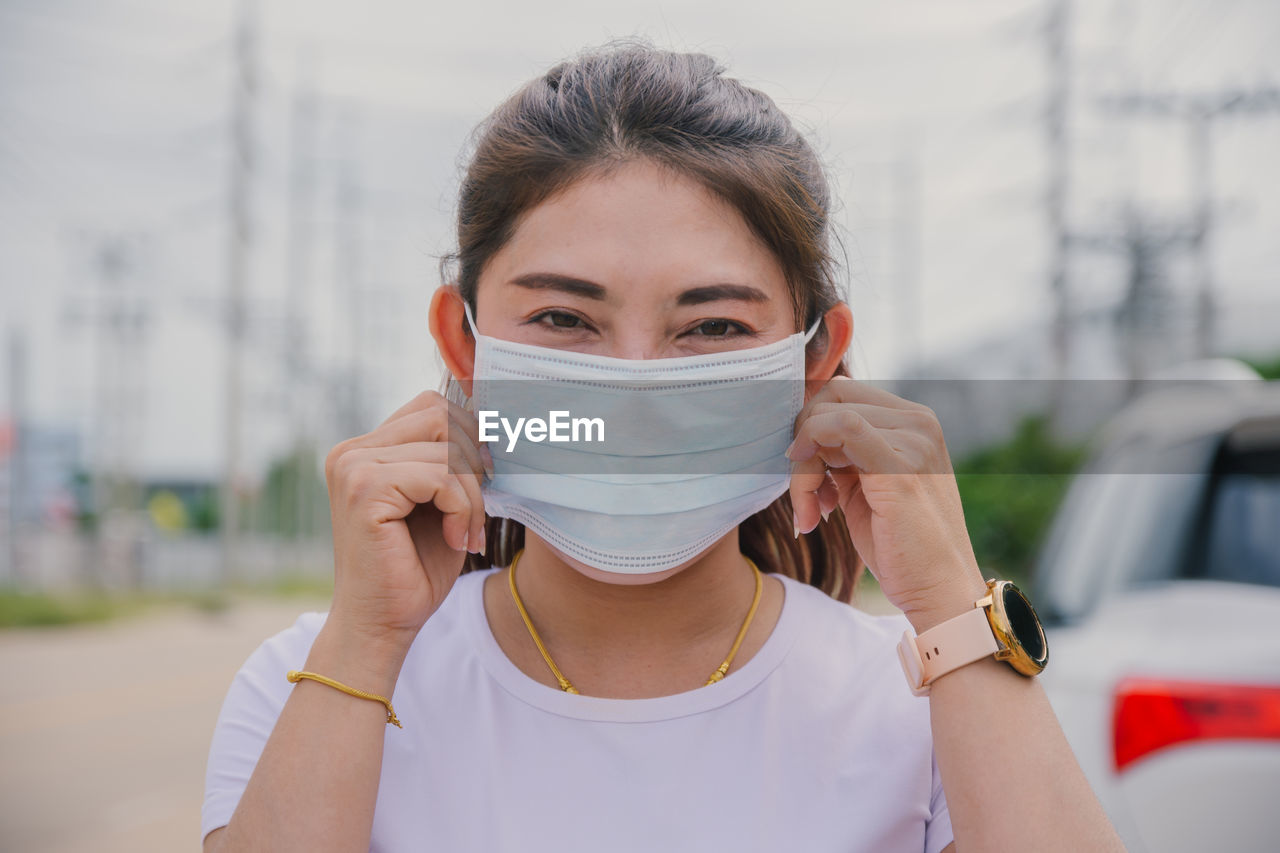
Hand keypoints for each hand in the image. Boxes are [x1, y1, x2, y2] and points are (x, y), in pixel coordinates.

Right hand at [323, 390, 492, 654]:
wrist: (379, 627)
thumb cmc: (413, 571)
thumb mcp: (440, 504)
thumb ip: (453, 463)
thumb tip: (496, 422)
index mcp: (365, 450)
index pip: (432, 407)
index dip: (469, 436)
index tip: (482, 480)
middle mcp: (352, 451)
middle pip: (442, 416)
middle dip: (473, 462)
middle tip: (475, 511)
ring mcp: (354, 467)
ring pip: (447, 447)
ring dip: (472, 493)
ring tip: (465, 531)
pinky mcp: (365, 489)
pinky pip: (441, 476)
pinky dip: (462, 507)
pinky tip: (455, 539)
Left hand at [786, 376, 986, 631]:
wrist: (940, 590)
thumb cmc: (901, 545)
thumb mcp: (867, 485)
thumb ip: (843, 453)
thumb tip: (802, 432)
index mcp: (914, 421)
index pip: (841, 393)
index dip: (809, 427)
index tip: (808, 473)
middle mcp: (919, 422)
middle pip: (829, 400)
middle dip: (803, 444)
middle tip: (807, 495)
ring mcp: (914, 440)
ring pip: (826, 419)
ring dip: (803, 469)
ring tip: (813, 512)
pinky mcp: (900, 466)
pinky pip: (837, 429)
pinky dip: (809, 467)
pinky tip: (814, 506)